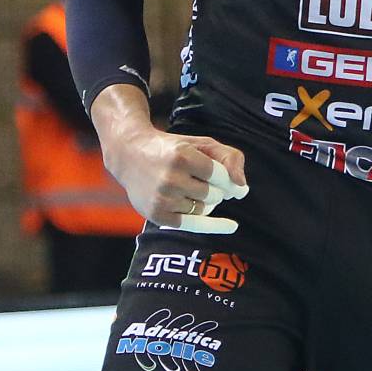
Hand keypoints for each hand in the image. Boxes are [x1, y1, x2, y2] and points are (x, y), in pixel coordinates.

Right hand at [105, 120, 248, 230]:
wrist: (130, 155)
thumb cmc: (173, 149)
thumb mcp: (201, 144)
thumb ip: (229, 158)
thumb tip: (242, 189)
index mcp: (181, 156)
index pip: (220, 175)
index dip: (228, 178)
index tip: (231, 180)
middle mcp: (170, 179)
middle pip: (214, 195)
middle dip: (215, 189)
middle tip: (201, 179)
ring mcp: (162, 198)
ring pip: (204, 209)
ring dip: (206, 201)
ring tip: (190, 188)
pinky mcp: (156, 214)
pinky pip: (193, 225)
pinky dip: (213, 225)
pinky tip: (232, 226)